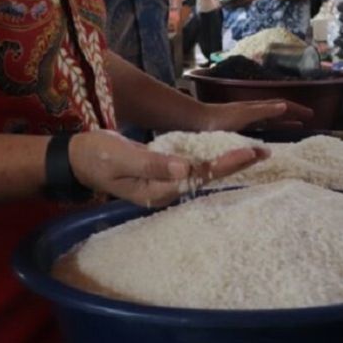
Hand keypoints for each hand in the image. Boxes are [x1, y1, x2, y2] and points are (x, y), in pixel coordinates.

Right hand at [68, 130, 268, 207]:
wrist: (76, 158)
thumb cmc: (96, 155)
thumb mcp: (121, 157)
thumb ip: (152, 163)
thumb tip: (185, 168)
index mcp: (158, 190)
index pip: (200, 176)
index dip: (227, 164)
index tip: (250, 152)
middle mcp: (165, 191)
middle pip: (207, 178)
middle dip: (236, 165)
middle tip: (265, 152)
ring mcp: (163, 185)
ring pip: (203, 175)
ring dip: (228, 164)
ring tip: (254, 153)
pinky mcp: (162, 175)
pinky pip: (193, 170)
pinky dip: (212, 161)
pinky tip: (225, 156)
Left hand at [199, 99, 314, 131]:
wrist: (194, 121)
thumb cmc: (217, 120)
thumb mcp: (243, 115)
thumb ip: (264, 111)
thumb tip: (285, 106)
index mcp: (255, 107)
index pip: (281, 105)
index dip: (296, 110)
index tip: (311, 115)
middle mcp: (251, 110)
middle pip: (277, 110)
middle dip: (293, 114)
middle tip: (307, 119)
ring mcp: (244, 117)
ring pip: (269, 118)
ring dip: (283, 121)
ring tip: (295, 127)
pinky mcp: (236, 125)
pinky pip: (260, 125)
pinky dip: (270, 127)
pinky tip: (269, 135)